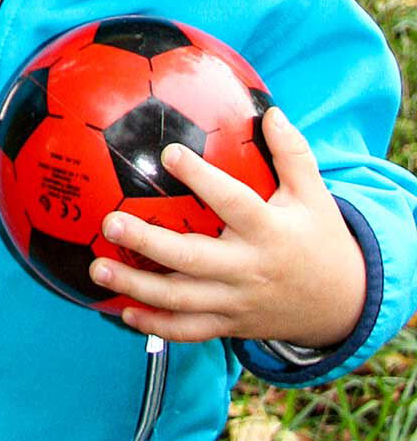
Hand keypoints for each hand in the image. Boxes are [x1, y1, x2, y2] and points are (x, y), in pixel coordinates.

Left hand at [90, 108, 366, 349]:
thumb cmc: (321, 240)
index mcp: (269, 233)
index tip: (168, 154)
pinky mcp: (231, 325)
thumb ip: (292, 154)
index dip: (201, 179)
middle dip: (148, 243)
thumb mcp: (315, 196)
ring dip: (137, 288)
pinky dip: (156, 327)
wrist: (344, 306)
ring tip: (96, 269)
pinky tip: (123, 314)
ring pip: (182, 300)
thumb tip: (270, 110)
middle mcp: (248, 270)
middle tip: (110, 222)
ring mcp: (237, 302)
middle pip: (192, 259)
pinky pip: (189, 330)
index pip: (233, 203)